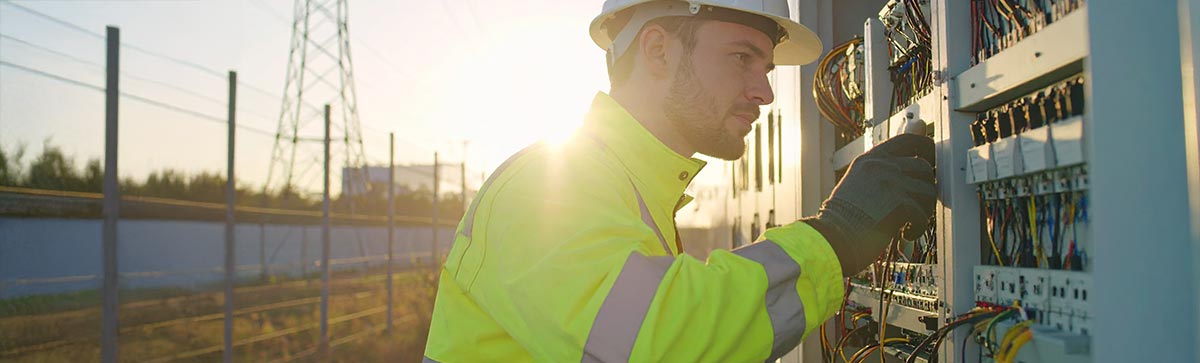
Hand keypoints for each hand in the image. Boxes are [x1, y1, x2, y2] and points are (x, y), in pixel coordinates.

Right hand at [803, 134, 936, 273]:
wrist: (832, 238)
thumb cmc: (842, 219)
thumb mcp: (857, 183)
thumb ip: (880, 172)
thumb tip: (909, 169)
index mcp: (870, 160)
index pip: (907, 140)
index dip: (925, 147)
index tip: (930, 158)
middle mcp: (882, 166)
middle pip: (923, 166)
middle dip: (926, 186)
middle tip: (919, 202)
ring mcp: (892, 183)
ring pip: (929, 190)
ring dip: (924, 209)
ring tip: (910, 221)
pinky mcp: (901, 204)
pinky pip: (924, 214)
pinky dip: (918, 227)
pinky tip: (905, 233)